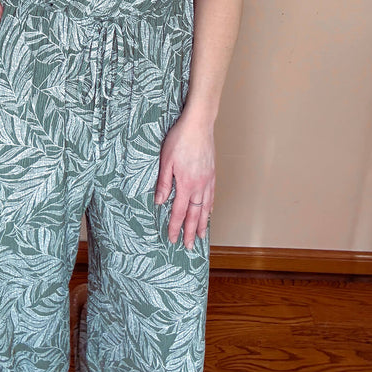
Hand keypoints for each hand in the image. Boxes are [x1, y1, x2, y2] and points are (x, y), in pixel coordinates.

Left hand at [154, 106, 215, 248]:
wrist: (198, 124)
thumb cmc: (179, 139)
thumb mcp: (165, 161)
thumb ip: (164, 183)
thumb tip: (160, 202)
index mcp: (186, 184)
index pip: (179, 212)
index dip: (175, 227)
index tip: (173, 239)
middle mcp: (200, 185)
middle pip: (195, 214)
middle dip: (191, 232)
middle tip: (189, 247)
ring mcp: (208, 179)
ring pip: (206, 207)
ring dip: (203, 223)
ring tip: (201, 236)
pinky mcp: (212, 173)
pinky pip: (212, 195)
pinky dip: (210, 207)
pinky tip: (209, 211)